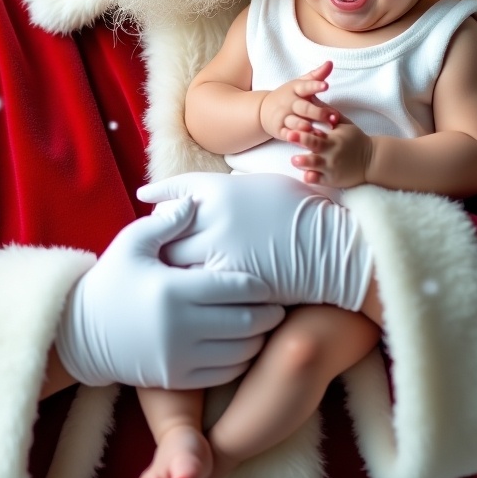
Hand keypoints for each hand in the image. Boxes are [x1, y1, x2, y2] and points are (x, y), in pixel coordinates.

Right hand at [56, 198, 283, 388]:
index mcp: (173, 289)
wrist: (81, 333)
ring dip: (258, 338)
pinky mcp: (176, 378)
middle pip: (244, 322)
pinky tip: (244, 346)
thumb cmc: (111, 280)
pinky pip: (223, 373)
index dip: (259, 286)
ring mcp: (179, 356)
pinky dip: (241, 360)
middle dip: (268, 314)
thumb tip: (193, 201)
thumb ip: (166, 222)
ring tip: (265, 324)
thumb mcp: (132, 243)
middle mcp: (180, 326)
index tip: (269, 281)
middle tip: (279, 305)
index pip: (234, 287)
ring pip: (239, 351)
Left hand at [137, 172, 372, 311]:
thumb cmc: (298, 210)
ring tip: (166, 273)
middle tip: (155, 246)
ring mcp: (219, 251)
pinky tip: (190, 293)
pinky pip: (193, 288)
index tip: (146, 201)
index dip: (157, 198)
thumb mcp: (257, 184)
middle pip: (164, 230)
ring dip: (168, 267)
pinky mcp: (228, 283)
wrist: (330, 245)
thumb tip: (192, 197)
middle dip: (158, 238)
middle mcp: (212, 218)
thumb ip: (222, 189)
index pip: (172, 192)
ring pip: (173, 263)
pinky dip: (187, 290)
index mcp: (218, 189)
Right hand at [259, 61, 340, 141]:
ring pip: (295, 122)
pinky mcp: (279, 130)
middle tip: (332, 117)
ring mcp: (283, 117)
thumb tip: (330, 63)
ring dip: (306, 127)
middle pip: (304, 108)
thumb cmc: (288, 96)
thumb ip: (316, 76)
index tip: (326, 85)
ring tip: (319, 132)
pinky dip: (297, 138)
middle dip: (318, 112)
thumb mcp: (299, 84)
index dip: (316, 85)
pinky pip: (289, 135)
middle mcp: (289, 103)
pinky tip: (306, 142)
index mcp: (295, 89)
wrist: (263, 110)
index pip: (306, 86)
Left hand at [289, 118, 372, 188]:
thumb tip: (314, 99)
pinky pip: (320, 180)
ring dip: (304, 162)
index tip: (291, 129)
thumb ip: (330, 114)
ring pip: (314, 166)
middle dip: (301, 141)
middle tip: (289, 136)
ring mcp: (331, 168)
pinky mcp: (332, 180)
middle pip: (314, 147)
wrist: (372, 160)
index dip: (304, 132)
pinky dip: (312, 178)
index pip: (316, 135)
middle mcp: (331, 153)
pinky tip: (306, 176)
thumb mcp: (345, 124)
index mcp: (333, 139)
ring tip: (294, 160)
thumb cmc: (356, 140)